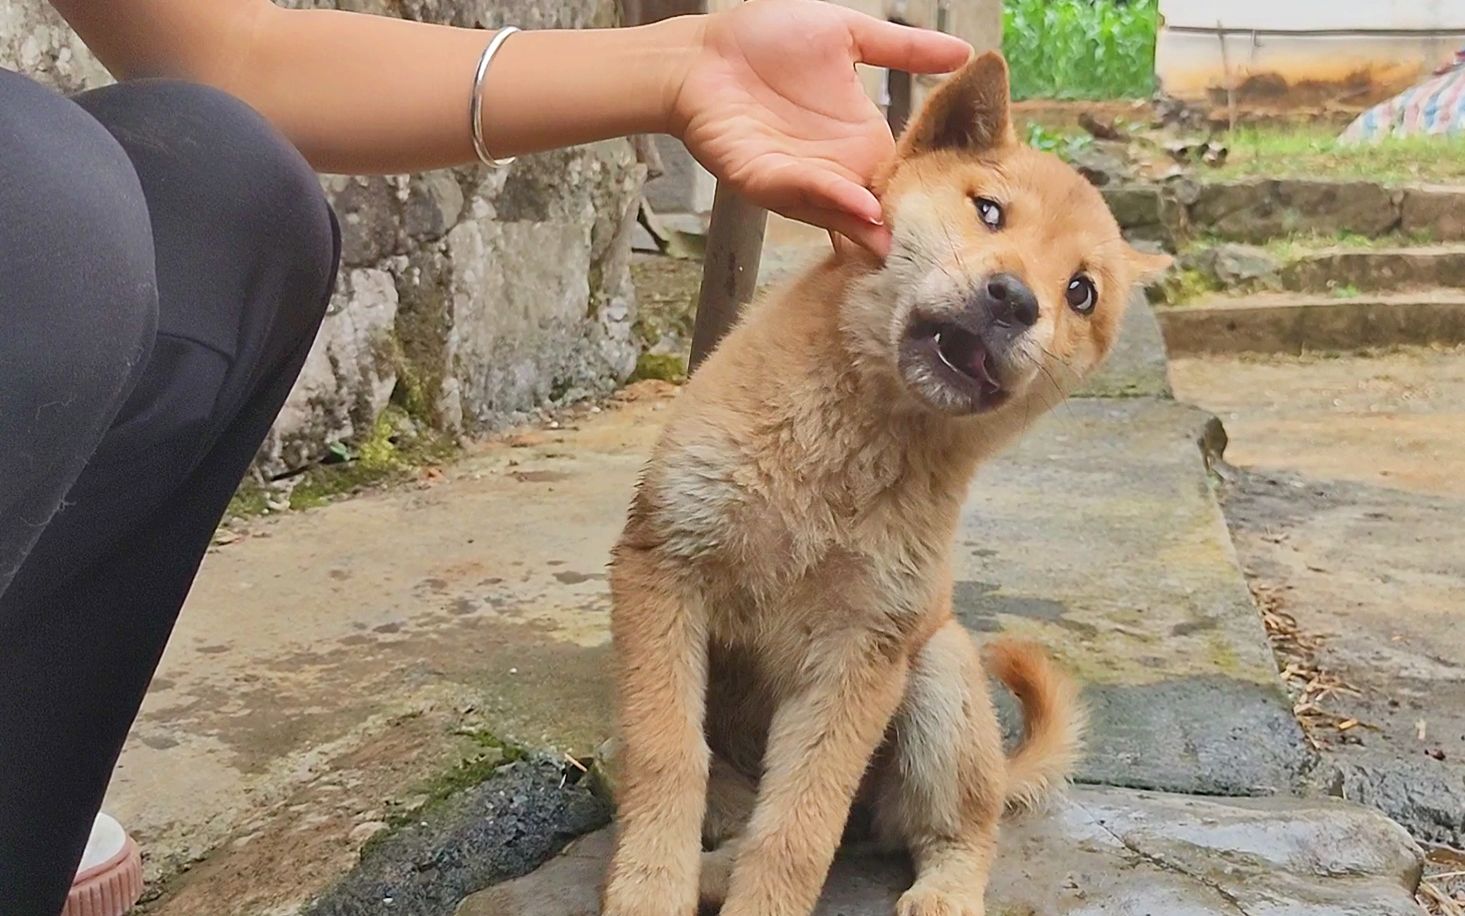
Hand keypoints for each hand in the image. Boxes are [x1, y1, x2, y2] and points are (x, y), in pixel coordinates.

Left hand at [667, 0, 969, 256]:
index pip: (903, 175)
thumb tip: (968, 52)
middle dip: (906, 229)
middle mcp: (836, 168)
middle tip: (946, 250)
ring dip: (874, 227)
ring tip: (908, 240)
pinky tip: (864, 209)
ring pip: (845, 211)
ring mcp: (800, 180)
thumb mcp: (848, 37)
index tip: (966, 208)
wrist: (703, 52)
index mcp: (859, 141)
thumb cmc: (767, 42)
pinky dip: (834, 203)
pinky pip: (804, 193)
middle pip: (879, 207)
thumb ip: (904, 49)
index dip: (930, 190)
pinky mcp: (764, 180)